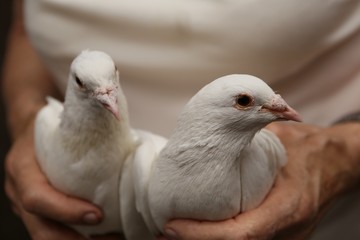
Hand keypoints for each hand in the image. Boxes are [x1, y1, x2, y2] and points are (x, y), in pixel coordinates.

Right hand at [4, 119, 121, 239]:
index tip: (98, 215)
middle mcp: (19, 191)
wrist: (27, 129)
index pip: (37, 197)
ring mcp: (24, 205)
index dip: (66, 211)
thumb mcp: (58, 124)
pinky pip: (54, 229)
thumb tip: (124, 136)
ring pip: (47, 234)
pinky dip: (78, 236)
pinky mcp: (38, 211)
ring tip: (112, 239)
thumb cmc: (47, 125)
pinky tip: (103, 235)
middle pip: (40, 229)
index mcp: (22, 167)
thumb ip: (81, 133)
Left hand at [159, 122, 359, 239]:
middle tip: (161, 232)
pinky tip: (197, 229)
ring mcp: (284, 237)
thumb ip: (246, 141)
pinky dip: (217, 237)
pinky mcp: (279, 235)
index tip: (170, 226)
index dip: (202, 235)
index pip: (240, 234)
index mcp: (288, 207)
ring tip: (172, 232)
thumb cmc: (306, 150)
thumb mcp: (278, 141)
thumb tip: (208, 136)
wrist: (333, 163)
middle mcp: (287, 231)